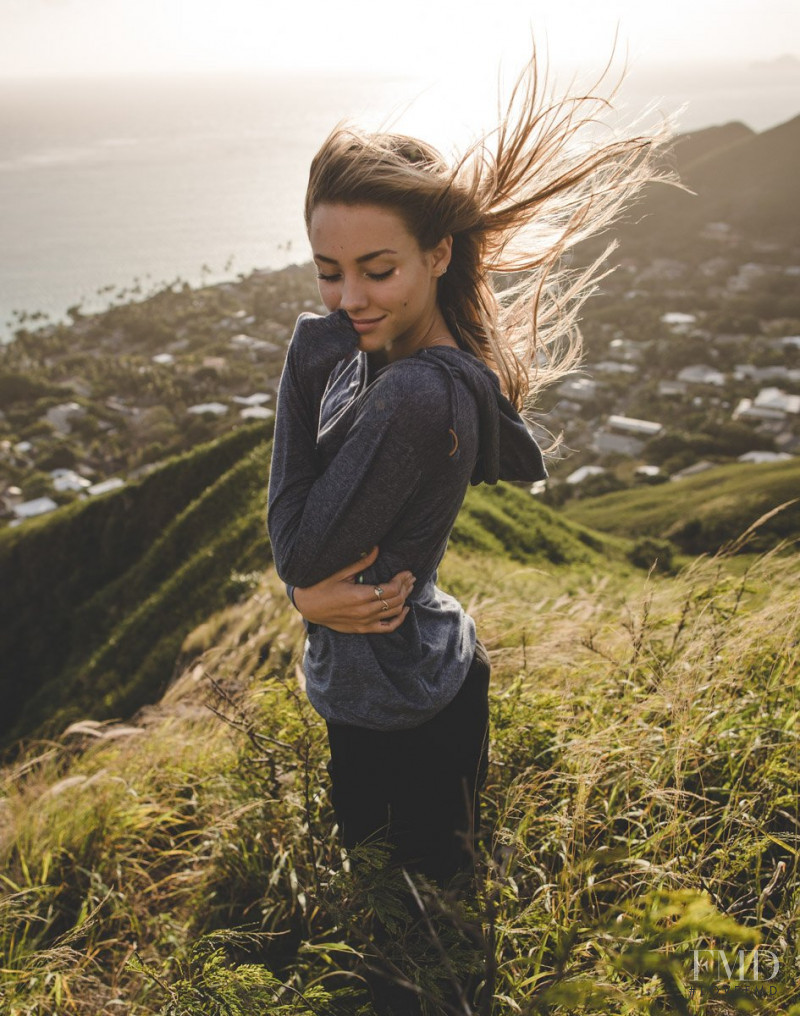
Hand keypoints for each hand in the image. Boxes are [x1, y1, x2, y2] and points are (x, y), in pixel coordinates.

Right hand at [292, 546, 414, 633]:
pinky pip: (387, 628)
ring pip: (393, 612)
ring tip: (409, 587)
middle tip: (411, 577)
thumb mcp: (339, 572)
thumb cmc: (320, 585)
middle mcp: (364, 612)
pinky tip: (404, 610)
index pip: (391, 589)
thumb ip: (361, 562)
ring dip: (404, 599)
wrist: (308, 607)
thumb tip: (377, 548)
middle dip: (406, 587)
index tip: (406, 571)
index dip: (401, 580)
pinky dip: (398, 619)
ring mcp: (364, 622)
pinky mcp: (362, 629)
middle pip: (395, 600)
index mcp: (360, 596)